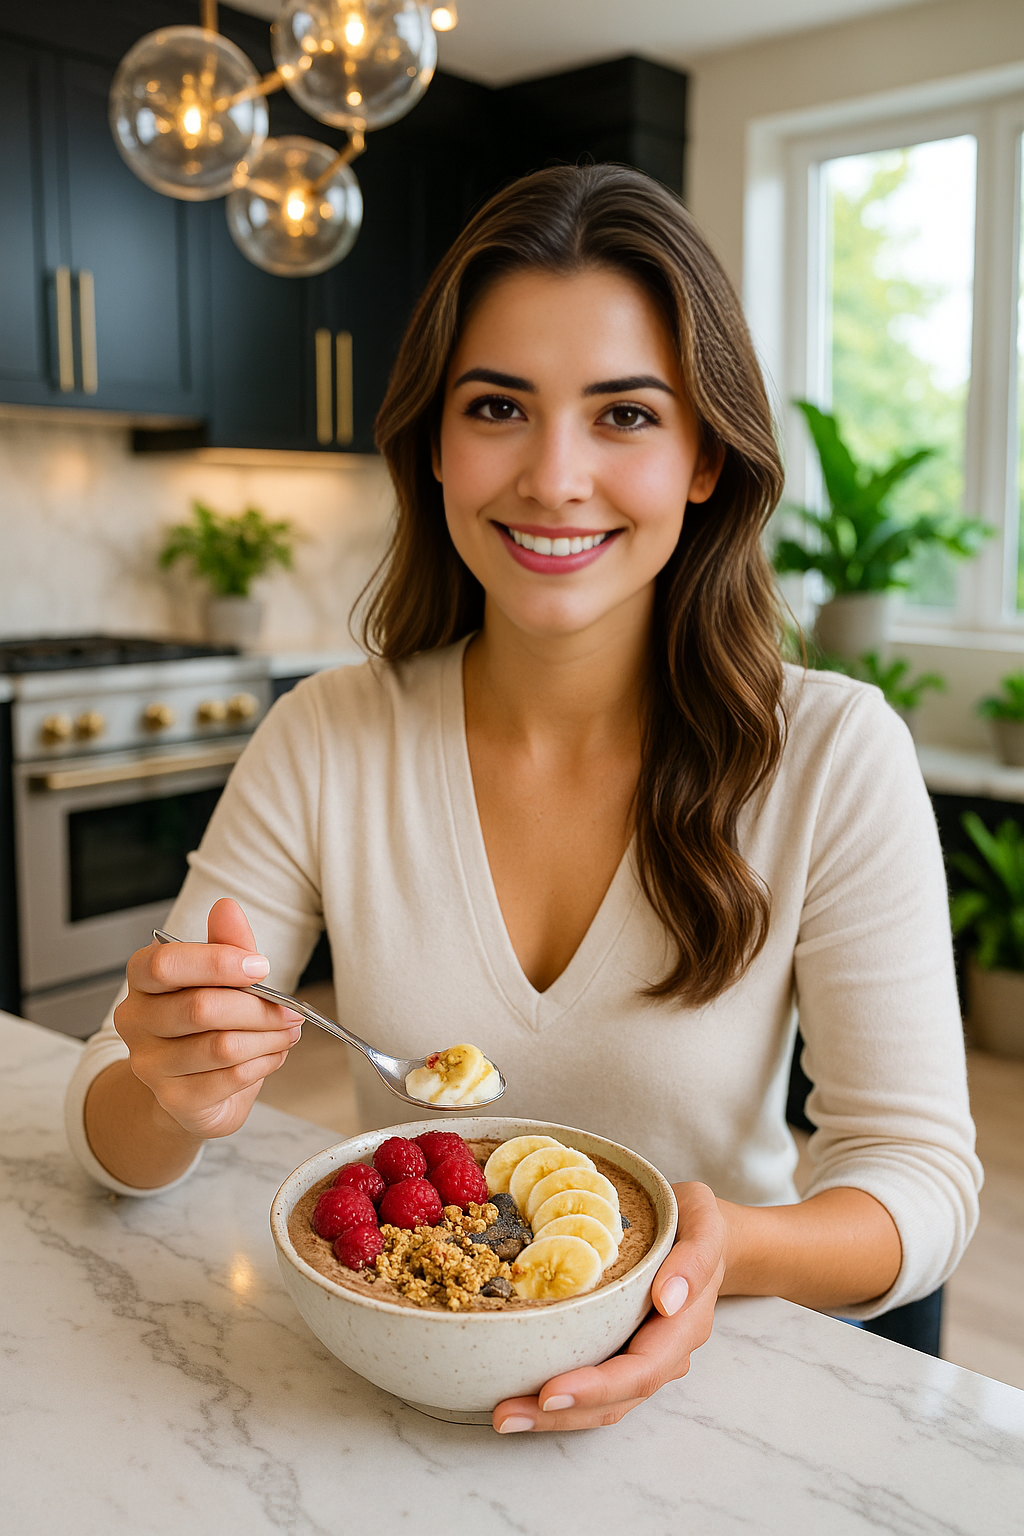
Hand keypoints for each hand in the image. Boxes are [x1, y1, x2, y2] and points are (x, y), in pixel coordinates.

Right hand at [114, 897, 302, 1141]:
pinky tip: (273, 1053)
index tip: (261, 967)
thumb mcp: (220, 975)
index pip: (166, 965)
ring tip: (287, 1030)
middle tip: (292, 1008)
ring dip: (269, 1037)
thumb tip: (227, 907)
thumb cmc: (206, 1022)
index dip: (218, 963)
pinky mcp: (174, 1101)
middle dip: (259, 1007)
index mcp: (142, 978)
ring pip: (222, 1046)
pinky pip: (230, 1078)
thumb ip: (226, 942)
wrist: (191, 1088)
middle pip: (201, 1008)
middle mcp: (136, 1020)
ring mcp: (150, 1065)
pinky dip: (264, 1062)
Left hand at [493, 1182, 725, 1432]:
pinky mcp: (617, 1349)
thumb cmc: (697, 1223)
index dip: (596, 1388)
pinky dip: (555, 1396)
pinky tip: (517, 1392)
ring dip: (551, 1416)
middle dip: (560, 1414)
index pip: (641, 1371)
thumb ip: (696, 1259)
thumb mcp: (704, 1223)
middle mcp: (662, 1353)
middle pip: (614, 1399)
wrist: (703, 1234)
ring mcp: (640, 1356)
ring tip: (503, 1415)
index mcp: (683, 1327)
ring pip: (599, 1402)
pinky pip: (590, 1382)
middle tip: (506, 1415)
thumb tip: (669, 1300)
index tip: (550, 1393)